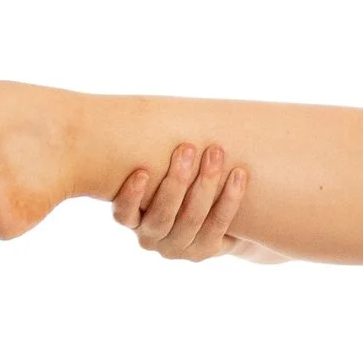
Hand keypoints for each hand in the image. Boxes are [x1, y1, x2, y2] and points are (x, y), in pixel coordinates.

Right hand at [112, 142, 250, 259]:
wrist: (213, 217)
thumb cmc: (178, 183)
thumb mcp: (160, 172)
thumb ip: (154, 156)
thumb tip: (152, 111)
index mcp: (133, 220)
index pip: (123, 214)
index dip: (131, 196)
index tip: (142, 171)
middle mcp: (151, 238)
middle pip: (162, 215)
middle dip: (177, 180)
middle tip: (188, 148)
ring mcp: (178, 248)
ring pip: (191, 219)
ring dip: (206, 184)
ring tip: (215, 152)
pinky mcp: (205, 251)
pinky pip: (219, 225)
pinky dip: (230, 199)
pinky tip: (239, 175)